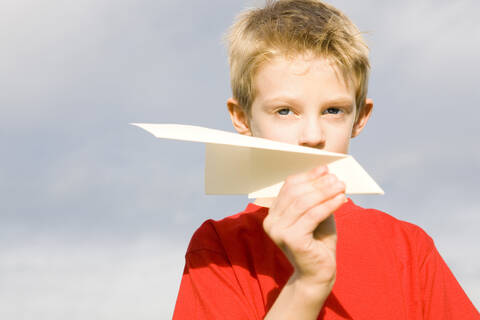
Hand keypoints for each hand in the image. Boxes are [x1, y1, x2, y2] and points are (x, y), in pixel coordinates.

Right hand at [263, 165, 345, 290]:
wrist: (318, 273)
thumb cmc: (318, 242)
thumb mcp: (316, 214)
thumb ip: (316, 197)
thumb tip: (326, 174)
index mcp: (273, 214)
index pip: (288, 187)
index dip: (308, 176)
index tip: (325, 170)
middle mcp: (271, 221)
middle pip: (295, 193)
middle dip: (318, 183)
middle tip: (337, 179)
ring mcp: (278, 231)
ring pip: (304, 203)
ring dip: (325, 192)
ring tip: (341, 186)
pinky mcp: (291, 239)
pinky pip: (312, 216)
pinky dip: (329, 205)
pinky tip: (342, 199)